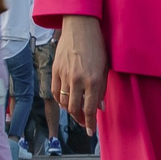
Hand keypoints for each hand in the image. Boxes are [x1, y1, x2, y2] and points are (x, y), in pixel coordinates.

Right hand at [52, 15, 107, 131]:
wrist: (81, 27)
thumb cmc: (97, 46)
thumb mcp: (105, 67)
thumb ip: (102, 89)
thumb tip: (99, 107)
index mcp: (94, 80)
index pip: (89, 109)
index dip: (90, 124)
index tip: (91, 132)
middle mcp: (78, 80)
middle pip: (75, 109)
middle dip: (79, 120)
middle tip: (84, 124)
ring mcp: (65, 75)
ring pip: (64, 102)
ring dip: (70, 111)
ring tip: (76, 113)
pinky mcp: (55, 70)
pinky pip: (55, 92)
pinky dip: (60, 100)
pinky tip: (65, 102)